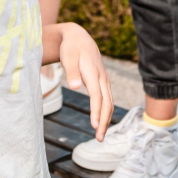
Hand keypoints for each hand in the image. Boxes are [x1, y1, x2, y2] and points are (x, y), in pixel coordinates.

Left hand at [56, 22, 112, 140]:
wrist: (79, 38)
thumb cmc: (71, 49)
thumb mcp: (68, 58)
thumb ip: (71, 72)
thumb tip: (74, 86)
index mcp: (94, 74)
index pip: (97, 97)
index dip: (96, 112)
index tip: (94, 126)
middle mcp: (102, 78)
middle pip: (106, 103)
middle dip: (104, 121)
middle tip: (99, 138)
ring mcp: (104, 80)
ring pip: (109, 102)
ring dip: (106, 119)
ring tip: (100, 135)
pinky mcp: (103, 82)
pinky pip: (107, 99)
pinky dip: (106, 112)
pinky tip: (102, 121)